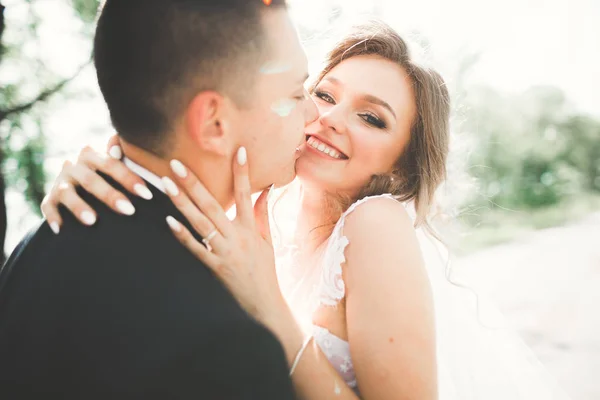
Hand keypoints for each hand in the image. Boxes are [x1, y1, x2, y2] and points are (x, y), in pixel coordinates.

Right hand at [40, 136, 152, 233]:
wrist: (76, 185)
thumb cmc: (106, 175)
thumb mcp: (113, 164)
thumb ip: (122, 156)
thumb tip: (120, 148)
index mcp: (92, 155)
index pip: (111, 164)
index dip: (129, 178)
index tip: (147, 194)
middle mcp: (74, 166)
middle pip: (91, 180)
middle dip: (110, 195)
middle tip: (129, 210)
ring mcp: (60, 183)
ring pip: (67, 192)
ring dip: (78, 206)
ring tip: (92, 221)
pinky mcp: (49, 199)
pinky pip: (48, 207)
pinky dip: (53, 217)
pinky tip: (61, 230)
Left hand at [163, 148, 286, 326]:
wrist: (264, 304)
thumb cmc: (265, 271)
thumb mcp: (267, 241)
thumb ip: (262, 213)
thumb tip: (265, 189)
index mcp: (250, 228)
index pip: (246, 194)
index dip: (242, 172)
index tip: (238, 150)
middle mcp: (237, 237)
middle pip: (213, 205)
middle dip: (194, 183)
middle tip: (176, 164)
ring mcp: (225, 252)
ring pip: (201, 223)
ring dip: (182, 203)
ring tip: (167, 184)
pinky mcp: (215, 267)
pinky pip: (196, 249)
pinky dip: (183, 236)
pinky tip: (168, 221)